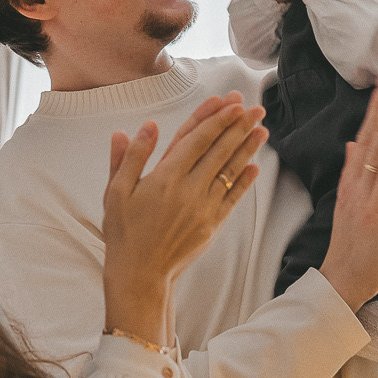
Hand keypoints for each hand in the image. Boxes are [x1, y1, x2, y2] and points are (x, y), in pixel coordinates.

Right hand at [101, 94, 265, 346]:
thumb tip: (146, 126)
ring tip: (262, 128)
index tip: (230, 103)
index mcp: (165, 177)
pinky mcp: (212, 224)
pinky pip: (233, 197)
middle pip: (219, 150)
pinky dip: (245, 180)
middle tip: (254, 107)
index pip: (197, 139)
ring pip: (230, 170)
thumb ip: (131, 157)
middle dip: (238, 126)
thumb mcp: (115, 191)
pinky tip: (255, 165)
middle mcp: (189, 189)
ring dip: (247, 147)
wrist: (140, 274)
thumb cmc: (123, 232)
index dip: (216, 119)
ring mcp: (204, 207)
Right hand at [319, 78, 377, 309]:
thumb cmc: (349, 250)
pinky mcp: (373, 212)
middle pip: (366, 139)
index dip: (370, 115)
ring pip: (374, 152)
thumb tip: (353, 148)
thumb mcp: (348, 206)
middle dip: (376, 109)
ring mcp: (362, 197)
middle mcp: (353, 186)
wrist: (340, 282)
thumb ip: (352, 175)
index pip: (361, 141)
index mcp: (350, 184)